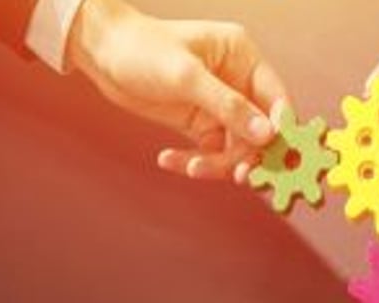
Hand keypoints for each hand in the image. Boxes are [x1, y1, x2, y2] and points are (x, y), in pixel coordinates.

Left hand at [67, 0, 288, 181]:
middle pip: (259, 130)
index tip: (275, 156)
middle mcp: (238, 82)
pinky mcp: (201, 123)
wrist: (99, 52)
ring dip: (217, 163)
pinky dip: (196, 161)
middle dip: (246, 154)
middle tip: (238, 177)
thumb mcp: (186, 77)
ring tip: (191, 169)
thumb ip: (229, 106)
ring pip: (236, 147)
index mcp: (243, 58)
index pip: (276, 99)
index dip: (280, 129)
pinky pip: (211, 152)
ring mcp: (220, 105)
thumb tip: (267, 134)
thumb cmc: (141, 49)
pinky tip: (170, 160)